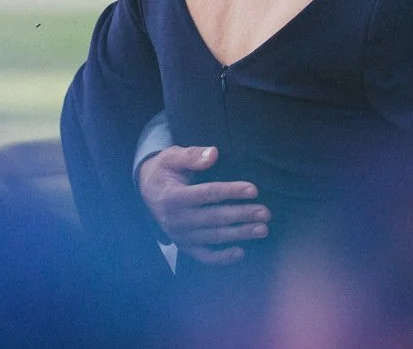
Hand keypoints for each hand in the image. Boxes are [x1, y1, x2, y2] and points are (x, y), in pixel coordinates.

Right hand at [137, 145, 270, 264]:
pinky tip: (241, 252)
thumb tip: (213, 154)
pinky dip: (222, 258)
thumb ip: (191, 155)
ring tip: (262, 229)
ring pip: (214, 237)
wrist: (147, 191)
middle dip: (242, 215)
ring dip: (240, 234)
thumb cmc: (164, 170)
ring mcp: (180, 236)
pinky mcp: (184, 246)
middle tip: (266, 213)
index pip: (208, 194)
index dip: (231, 192)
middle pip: (215, 218)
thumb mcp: (171, 156)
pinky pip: (204, 256)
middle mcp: (176, 220)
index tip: (254, 190)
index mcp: (173, 197)